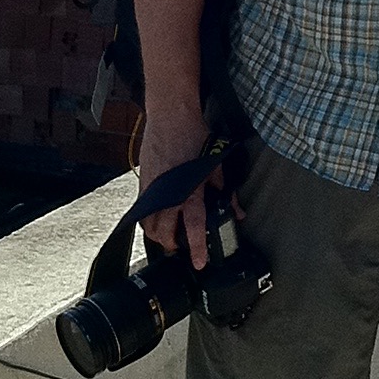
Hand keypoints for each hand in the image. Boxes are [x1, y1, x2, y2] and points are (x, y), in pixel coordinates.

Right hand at [136, 96, 214, 268]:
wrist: (171, 115)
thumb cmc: (195, 135)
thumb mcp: (217, 163)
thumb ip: (225, 191)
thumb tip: (236, 212)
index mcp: (190, 189)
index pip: (194, 226)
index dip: (197, 247)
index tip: (198, 263)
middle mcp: (168, 193)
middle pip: (163, 232)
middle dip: (172, 245)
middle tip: (182, 247)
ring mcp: (152, 189)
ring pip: (148, 224)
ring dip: (158, 234)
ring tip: (169, 235)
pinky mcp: (143, 182)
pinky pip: (142, 210)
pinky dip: (149, 218)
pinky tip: (158, 216)